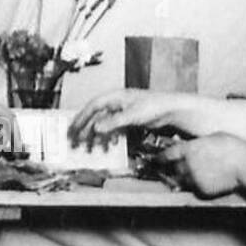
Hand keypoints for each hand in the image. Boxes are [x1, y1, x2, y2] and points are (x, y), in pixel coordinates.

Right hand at [68, 89, 191, 148]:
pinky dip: (108, 138)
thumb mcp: (132, 115)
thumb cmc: (155, 106)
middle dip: (84, 130)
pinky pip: (113, 130)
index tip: (73, 128)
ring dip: (95, 137)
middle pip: (95, 116)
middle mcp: (117, 103)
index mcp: (115, 97)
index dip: (81, 118)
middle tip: (74, 141)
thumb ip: (113, 122)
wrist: (172, 110)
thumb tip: (97, 128)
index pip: (93, 106)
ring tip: (89, 148)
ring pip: (103, 125)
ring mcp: (123, 112)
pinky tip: (107, 146)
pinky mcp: (129, 120)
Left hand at [154, 133, 245, 197]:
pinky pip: (195, 189)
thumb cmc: (232, 147)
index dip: (160, 158)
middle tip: (174, 168)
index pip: (167, 155)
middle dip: (173, 168)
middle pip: (173, 169)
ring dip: (183, 178)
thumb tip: (191, 145)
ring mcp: (194, 179)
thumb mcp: (211, 137)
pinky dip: (197, 186)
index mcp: (188, 150)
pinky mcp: (202, 190)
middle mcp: (187, 165)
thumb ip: (197, 143)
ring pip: (182, 181)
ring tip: (193, 174)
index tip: (157, 159)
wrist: (243, 164)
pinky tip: (207, 180)